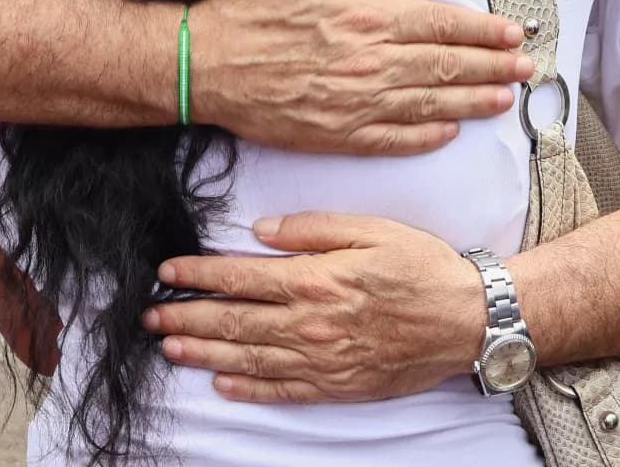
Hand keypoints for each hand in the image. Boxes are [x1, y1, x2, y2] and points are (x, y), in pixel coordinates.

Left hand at [144, 213, 485, 402]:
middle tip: (150, 316)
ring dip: (204, 354)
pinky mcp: (339, 385)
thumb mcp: (371, 228)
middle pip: (234, 323)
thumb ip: (311, 229)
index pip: (241, 278)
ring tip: (170, 347)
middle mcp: (313, 324)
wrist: (469, 319)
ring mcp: (324, 360)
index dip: (198, 275)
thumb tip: (258, 232)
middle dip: (186, 318)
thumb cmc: (423, 266)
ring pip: (249, 359)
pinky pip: (283, 391)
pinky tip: (222, 384)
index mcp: (317, 280)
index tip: (166, 271)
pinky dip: (248, 389)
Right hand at [191, 0, 529, 156]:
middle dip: (492, 67)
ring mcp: (354, 103)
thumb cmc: (246, 8)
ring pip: (429, 105)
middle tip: (525, 69)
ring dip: (472, 102)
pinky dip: (425, 137)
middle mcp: (368, 63)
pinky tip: (449, 132)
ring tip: (504, 100)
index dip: (482, 29)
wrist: (203, 64)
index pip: (440, 23)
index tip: (512, 32)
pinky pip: (392, 139)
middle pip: (445, 66)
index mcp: (364, 17)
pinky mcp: (334, 133)